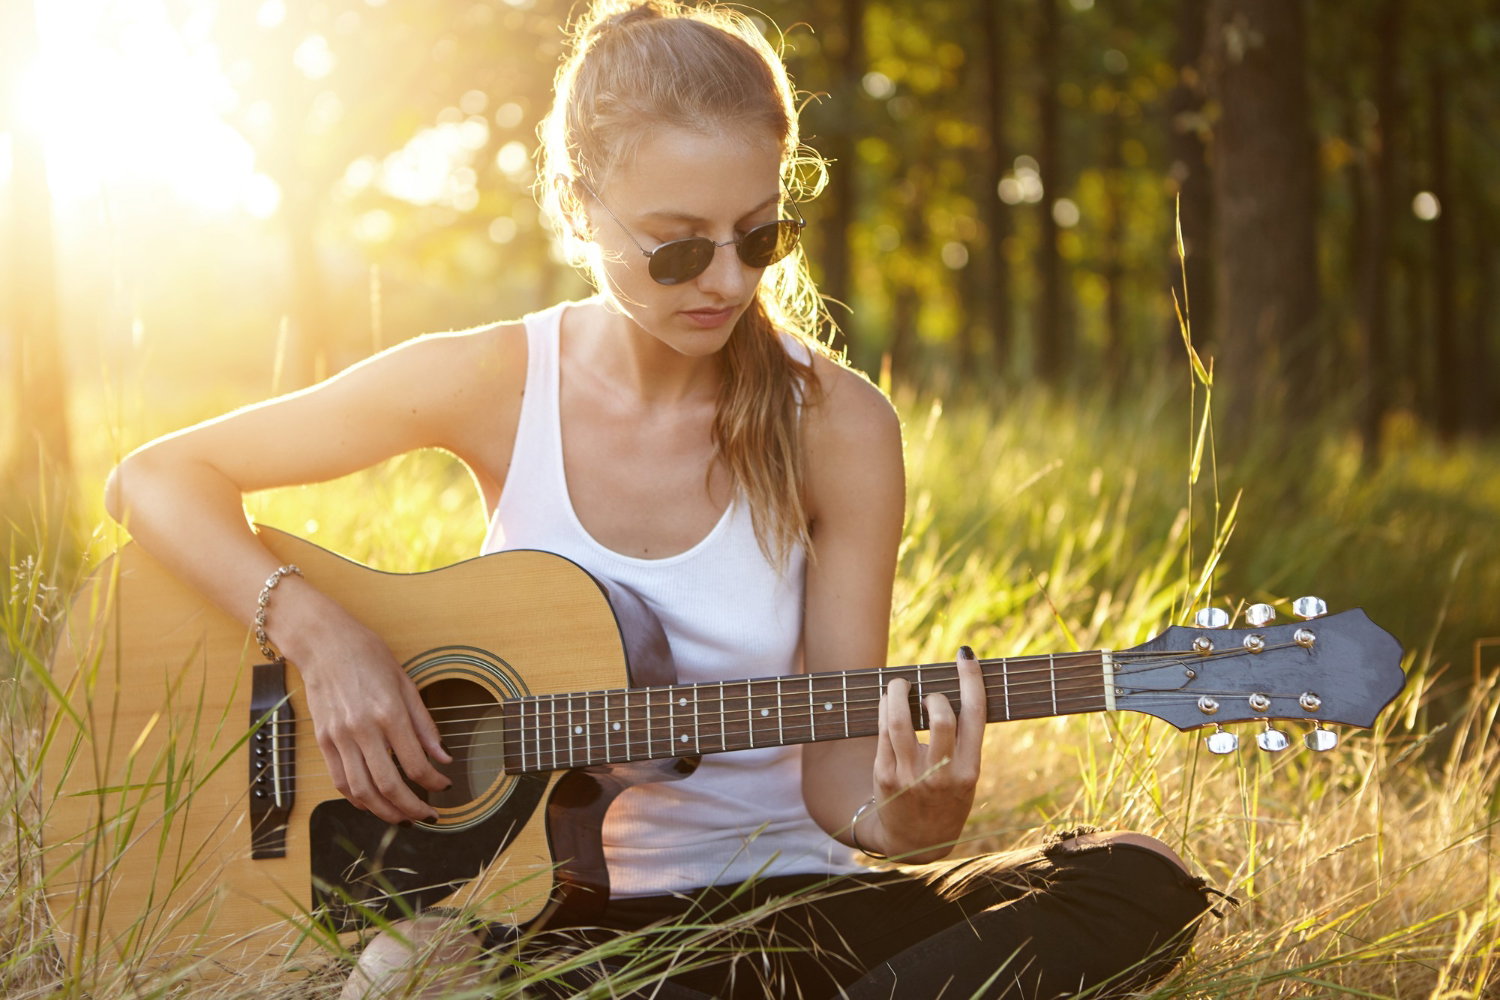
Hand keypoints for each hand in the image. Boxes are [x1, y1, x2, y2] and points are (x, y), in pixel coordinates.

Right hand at [284, 594, 452, 823]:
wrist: (324, 643)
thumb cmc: (369, 656)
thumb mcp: (406, 683)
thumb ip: (425, 725)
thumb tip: (443, 757)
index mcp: (389, 713)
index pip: (415, 764)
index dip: (434, 782)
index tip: (445, 786)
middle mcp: (362, 729)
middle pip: (389, 786)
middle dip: (412, 808)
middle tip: (428, 815)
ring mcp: (339, 737)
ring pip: (362, 791)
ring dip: (385, 812)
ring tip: (403, 818)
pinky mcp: (323, 741)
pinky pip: (340, 781)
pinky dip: (358, 799)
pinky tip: (373, 803)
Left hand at [867, 645, 985, 860]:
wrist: (915, 843)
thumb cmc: (946, 800)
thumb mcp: (966, 777)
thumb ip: (963, 741)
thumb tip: (953, 688)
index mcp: (969, 771)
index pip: (975, 715)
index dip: (971, 680)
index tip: (965, 656)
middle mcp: (941, 774)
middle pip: (939, 716)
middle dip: (932, 694)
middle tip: (926, 693)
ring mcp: (909, 776)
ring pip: (900, 720)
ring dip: (899, 692)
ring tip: (900, 685)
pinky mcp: (884, 775)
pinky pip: (882, 731)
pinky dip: (885, 708)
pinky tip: (888, 702)